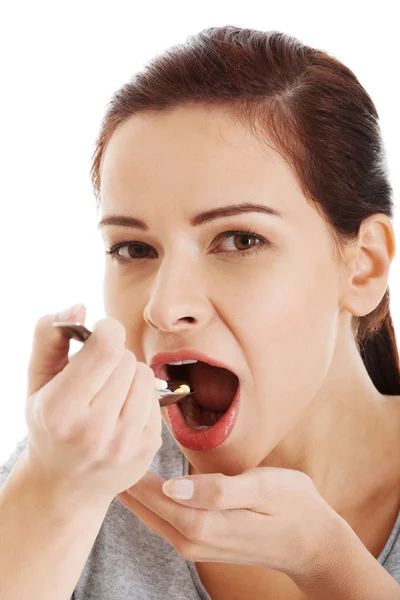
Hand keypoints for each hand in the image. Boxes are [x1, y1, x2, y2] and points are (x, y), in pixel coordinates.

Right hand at [24, 305, 162, 506]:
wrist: (65, 486)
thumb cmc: (49, 425)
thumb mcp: (37, 381)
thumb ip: (50, 336)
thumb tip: (80, 307)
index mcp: (61, 410)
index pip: (107, 347)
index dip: (106, 329)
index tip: (98, 334)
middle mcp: (94, 430)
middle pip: (126, 359)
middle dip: (114, 356)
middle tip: (98, 373)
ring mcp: (125, 443)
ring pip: (145, 375)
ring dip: (129, 374)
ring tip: (110, 391)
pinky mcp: (147, 448)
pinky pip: (155, 397)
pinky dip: (140, 396)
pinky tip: (121, 411)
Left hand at [117, 465, 343, 580]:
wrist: (313, 544)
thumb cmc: (293, 506)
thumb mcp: (263, 487)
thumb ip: (217, 489)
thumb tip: (173, 485)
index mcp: (204, 523)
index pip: (153, 494)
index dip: (132, 468)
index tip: (114, 440)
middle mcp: (192, 540)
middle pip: (145, 507)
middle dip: (124, 479)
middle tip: (104, 446)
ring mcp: (195, 545)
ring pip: (150, 516)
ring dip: (132, 492)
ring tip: (115, 460)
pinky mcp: (200, 543)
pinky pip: (163, 521)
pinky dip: (147, 502)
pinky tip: (141, 485)